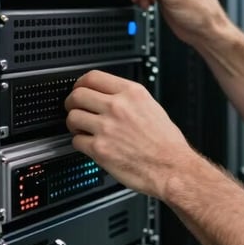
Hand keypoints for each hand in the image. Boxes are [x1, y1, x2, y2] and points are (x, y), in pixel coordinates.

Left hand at [65, 69, 191, 199]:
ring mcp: (106, 127)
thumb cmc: (166, 142)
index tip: (79, 89)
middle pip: (77, 95)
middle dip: (72, 103)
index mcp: (132, 93)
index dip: (80, 83)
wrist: (171, 167)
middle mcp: (117, 107)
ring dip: (74, 124)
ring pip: (72, 117)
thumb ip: (129, 99)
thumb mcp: (152, 107)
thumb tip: (110, 97)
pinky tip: (91, 144)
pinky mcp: (100, 149)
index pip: (93, 77)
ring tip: (82, 129)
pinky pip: (76, 141)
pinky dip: (81, 143)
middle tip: (75, 109)